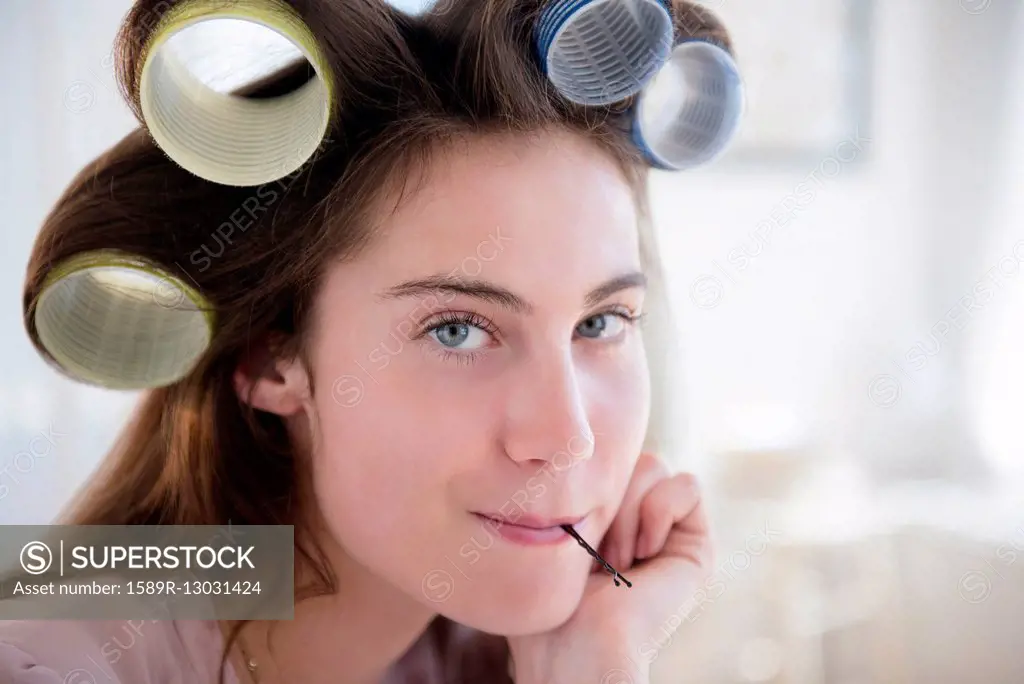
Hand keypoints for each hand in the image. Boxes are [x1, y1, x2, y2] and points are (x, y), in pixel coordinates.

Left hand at [507, 453, 711, 683]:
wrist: (576, 645)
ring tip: (615, 559)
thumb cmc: (551, 597)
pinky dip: (659, 510)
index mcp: (606, 515)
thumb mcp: (549, 525)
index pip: (603, 454)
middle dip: (606, 494)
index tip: (567, 527)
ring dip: (627, 510)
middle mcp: (639, 520)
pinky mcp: (698, 546)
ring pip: (655, 465)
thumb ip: (566, 483)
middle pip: (630, 454)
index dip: (585, 476)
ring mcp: (670, 532)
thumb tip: (561, 440)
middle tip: (595, 551)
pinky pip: (688, 484)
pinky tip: (642, 551)